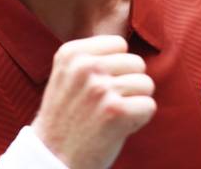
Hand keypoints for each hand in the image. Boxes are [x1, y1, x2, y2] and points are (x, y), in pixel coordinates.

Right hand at [31, 35, 155, 168]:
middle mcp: (85, 66)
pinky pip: (149, 105)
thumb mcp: (67, 76)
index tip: (98, 86)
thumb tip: (127, 43)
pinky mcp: (116, 111)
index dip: (116, 67)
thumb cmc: (66, 117)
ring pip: (146, 84)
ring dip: (135, 102)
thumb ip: (92, 56)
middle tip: (106, 105)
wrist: (51, 157)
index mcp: (71, 53)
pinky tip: (118, 127)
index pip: (120, 44)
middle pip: (137, 62)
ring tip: (111, 116)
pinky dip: (139, 119)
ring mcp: (100, 88)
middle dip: (129, 84)